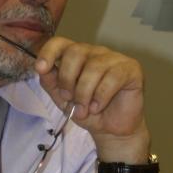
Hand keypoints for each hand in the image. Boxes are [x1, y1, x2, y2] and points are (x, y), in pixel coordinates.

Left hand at [35, 37, 148, 160]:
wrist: (111, 130)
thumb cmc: (88, 111)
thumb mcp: (63, 100)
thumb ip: (51, 83)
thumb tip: (41, 69)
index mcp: (77, 56)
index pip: (60, 43)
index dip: (48, 52)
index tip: (40, 68)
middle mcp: (95, 53)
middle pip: (75, 52)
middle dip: (67, 79)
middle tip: (68, 99)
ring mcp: (115, 58)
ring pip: (94, 67)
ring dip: (84, 93)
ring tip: (85, 110)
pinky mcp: (131, 69)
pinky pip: (113, 77)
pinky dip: (101, 96)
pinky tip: (98, 107)